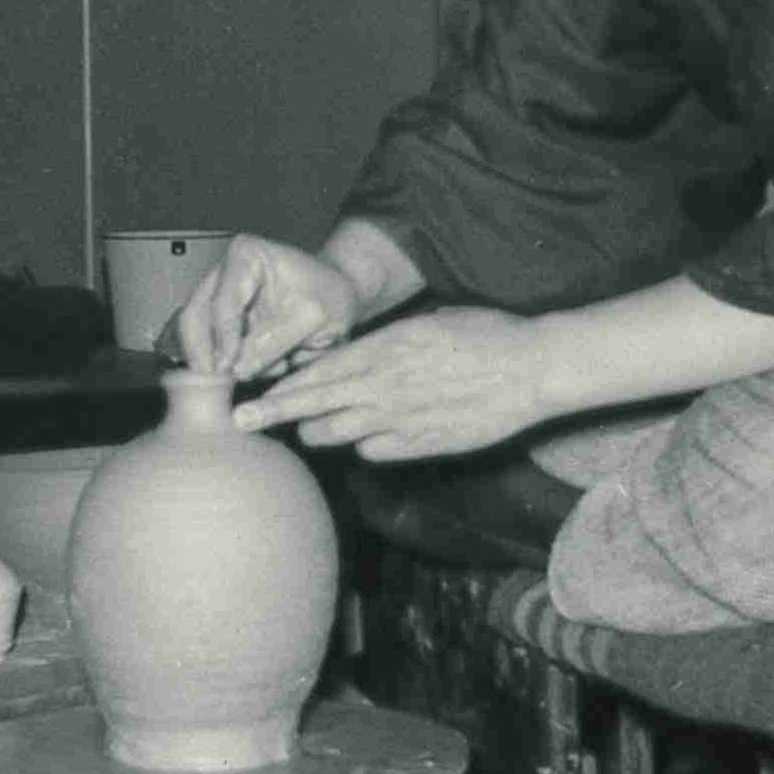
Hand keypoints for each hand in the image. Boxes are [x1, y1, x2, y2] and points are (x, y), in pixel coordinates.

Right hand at [163, 234, 361, 378]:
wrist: (338, 299)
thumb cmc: (331, 296)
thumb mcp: (314, 319)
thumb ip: (275, 341)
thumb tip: (237, 369)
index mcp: (246, 255)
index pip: (224, 301)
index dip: (224, 338)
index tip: (228, 368)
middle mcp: (223, 272)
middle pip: (194, 318)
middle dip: (205, 354)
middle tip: (217, 384)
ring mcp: (217, 298)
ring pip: (197, 338)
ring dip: (218, 362)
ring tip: (255, 373)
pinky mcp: (219, 324)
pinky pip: (210, 350)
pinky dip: (228, 366)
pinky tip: (258, 368)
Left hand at [233, 307, 549, 460]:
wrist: (530, 369)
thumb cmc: (484, 334)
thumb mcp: (427, 322)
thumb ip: (386, 342)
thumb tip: (356, 356)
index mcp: (383, 348)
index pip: (317, 370)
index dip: (283, 385)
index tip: (253, 394)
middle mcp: (384, 385)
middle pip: (314, 405)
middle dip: (276, 414)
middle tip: (243, 424)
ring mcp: (401, 418)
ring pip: (338, 433)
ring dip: (317, 433)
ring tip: (304, 432)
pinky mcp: (422, 445)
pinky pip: (376, 451)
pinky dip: (365, 446)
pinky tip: (366, 439)